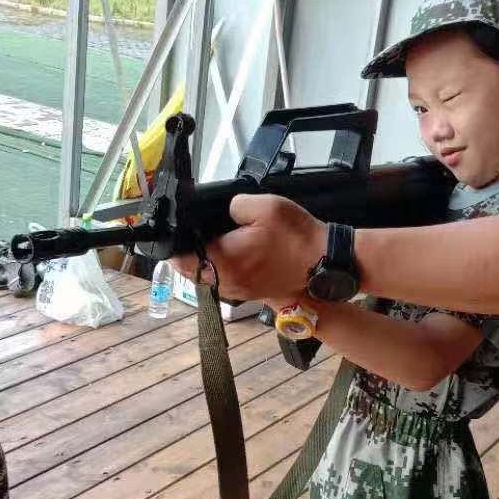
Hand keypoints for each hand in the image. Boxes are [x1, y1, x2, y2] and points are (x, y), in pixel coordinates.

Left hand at [172, 195, 327, 302]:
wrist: (325, 263)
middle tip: (187, 234)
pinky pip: (223, 284)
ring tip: (203, 243)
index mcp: (224, 261)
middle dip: (186, 254)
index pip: (181, 259)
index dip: (174, 244)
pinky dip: (218, 270)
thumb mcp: (266, 206)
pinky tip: (226, 254)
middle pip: (190, 272)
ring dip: (201, 263)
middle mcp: (227, 282)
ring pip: (205, 280)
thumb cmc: (298, 237)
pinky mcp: (250, 293)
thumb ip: (235, 204)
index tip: (174, 231)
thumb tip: (225, 210)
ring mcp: (239, 291)